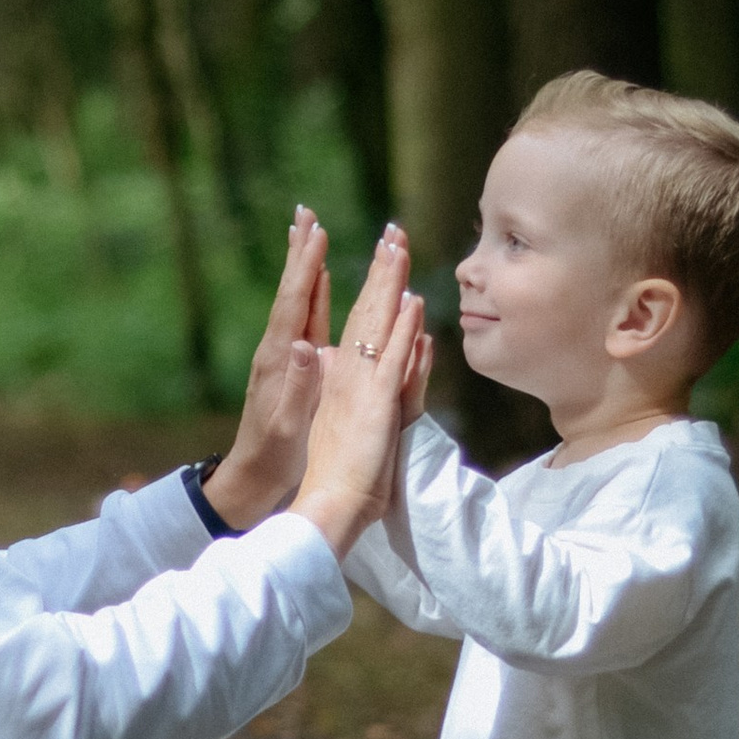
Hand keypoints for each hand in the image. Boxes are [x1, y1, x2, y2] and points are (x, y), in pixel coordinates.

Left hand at [198, 206, 329, 527]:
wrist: (250, 480)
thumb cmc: (272, 459)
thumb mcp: (285, 426)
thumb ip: (297, 386)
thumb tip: (304, 344)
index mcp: (278, 360)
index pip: (294, 304)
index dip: (306, 267)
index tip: (316, 231)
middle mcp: (279, 350)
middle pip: (292, 291)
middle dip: (301, 252)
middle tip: (306, 212)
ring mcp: (285, 357)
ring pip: (298, 301)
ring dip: (305, 266)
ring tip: (310, 233)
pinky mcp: (292, 367)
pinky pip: (306, 320)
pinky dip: (313, 295)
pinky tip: (318, 284)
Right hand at [292, 235, 425, 560]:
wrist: (325, 508)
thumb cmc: (338, 479)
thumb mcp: (360, 427)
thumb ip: (380, 389)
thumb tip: (399, 352)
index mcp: (341, 377)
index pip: (359, 321)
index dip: (372, 286)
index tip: (383, 253)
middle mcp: (347, 374)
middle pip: (367, 311)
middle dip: (381, 269)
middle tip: (392, 231)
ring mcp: (360, 386)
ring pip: (378, 324)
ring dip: (389, 283)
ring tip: (398, 245)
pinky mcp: (375, 405)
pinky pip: (393, 360)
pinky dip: (403, 329)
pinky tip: (413, 301)